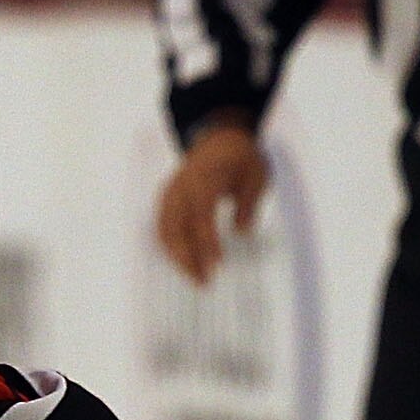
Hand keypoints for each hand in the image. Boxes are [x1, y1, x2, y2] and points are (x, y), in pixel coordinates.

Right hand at [155, 116, 268, 284]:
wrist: (219, 136)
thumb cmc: (240, 156)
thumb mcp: (256, 175)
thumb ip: (248, 204)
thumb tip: (241, 231)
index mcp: (204, 179)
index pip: (202, 216)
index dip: (207, 243)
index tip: (217, 266)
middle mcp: (182, 187)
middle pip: (177, 228)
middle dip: (188, 258)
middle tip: (203, 282)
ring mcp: (171, 192)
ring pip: (165, 230)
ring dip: (177, 257)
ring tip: (193, 277)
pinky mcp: (167, 198)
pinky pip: (163, 226)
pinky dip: (170, 246)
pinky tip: (183, 262)